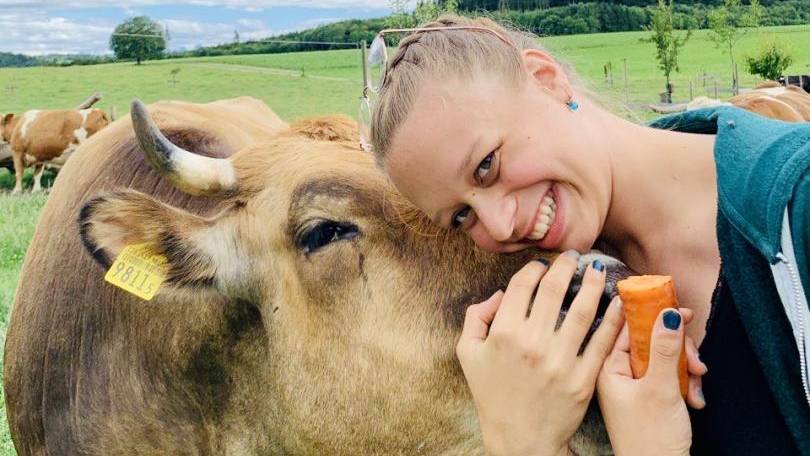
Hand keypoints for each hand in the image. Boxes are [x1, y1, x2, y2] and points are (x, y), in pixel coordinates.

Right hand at [456, 252, 624, 455]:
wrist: (519, 440)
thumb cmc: (492, 395)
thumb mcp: (468, 353)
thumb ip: (476, 317)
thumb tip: (501, 294)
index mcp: (503, 333)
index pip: (523, 285)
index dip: (535, 268)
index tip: (543, 265)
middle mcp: (532, 343)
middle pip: (554, 289)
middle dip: (567, 266)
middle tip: (575, 257)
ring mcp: (560, 361)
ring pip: (582, 309)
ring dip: (594, 283)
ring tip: (599, 270)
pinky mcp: (583, 379)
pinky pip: (602, 341)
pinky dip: (613, 318)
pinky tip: (618, 302)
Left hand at [596, 308, 707, 455]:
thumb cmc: (651, 439)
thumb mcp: (661, 388)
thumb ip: (664, 349)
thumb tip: (668, 313)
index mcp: (608, 368)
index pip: (627, 327)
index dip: (653, 315)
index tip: (676, 308)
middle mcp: (618, 374)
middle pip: (650, 341)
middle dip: (677, 349)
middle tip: (693, 361)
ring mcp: (634, 386)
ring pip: (663, 358)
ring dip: (684, 368)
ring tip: (694, 384)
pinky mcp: (649, 397)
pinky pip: (669, 376)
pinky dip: (684, 384)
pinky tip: (694, 399)